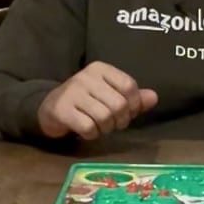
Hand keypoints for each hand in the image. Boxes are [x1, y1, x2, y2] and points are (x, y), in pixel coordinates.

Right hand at [37, 62, 158, 139]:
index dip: (134, 104)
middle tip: (114, 124)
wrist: (49, 107)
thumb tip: (154, 98)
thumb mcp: (109, 94)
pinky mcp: (62, 109)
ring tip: (100, 127)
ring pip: (104, 117)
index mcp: (101, 69)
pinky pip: (88, 127)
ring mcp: (73, 92)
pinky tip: (88, 131)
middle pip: (119, 104)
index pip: (129, 85)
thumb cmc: (85, 101)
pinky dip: (92, 134)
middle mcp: (86, 76)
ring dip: (106, 128)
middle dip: (120, 120)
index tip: (129, 113)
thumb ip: (132, 97)